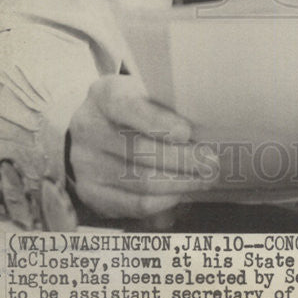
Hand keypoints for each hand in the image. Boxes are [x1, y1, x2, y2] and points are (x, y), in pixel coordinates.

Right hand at [68, 75, 217, 217]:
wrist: (97, 129)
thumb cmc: (135, 107)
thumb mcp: (144, 92)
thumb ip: (165, 104)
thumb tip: (202, 127)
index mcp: (104, 95)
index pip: (128, 107)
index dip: (158, 122)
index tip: (186, 132)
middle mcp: (88, 129)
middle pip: (139, 150)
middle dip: (183, 159)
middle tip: (211, 163)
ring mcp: (85, 164)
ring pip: (141, 181)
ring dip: (180, 183)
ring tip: (205, 179)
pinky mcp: (91, 194)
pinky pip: (134, 204)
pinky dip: (164, 201)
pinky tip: (181, 193)